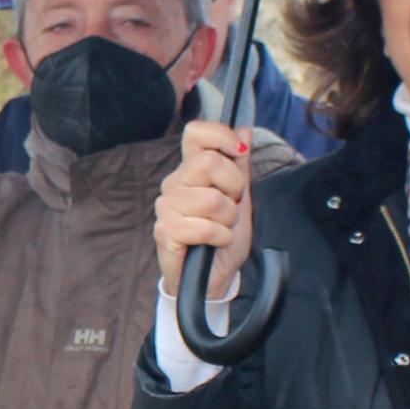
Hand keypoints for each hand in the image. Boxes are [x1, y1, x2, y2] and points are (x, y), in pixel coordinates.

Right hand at [154, 119, 256, 296]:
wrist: (212, 277)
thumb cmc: (222, 238)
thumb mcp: (240, 198)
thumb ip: (239, 164)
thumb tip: (244, 131)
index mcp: (191, 170)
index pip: (196, 133)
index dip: (220, 136)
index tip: (239, 153)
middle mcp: (175, 183)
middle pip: (209, 161)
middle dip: (234, 187)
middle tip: (232, 206)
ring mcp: (167, 206)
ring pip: (212, 199)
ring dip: (228, 219)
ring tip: (222, 228)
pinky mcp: (165, 231)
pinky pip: (204, 227)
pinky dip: (220, 237)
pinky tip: (216, 243)